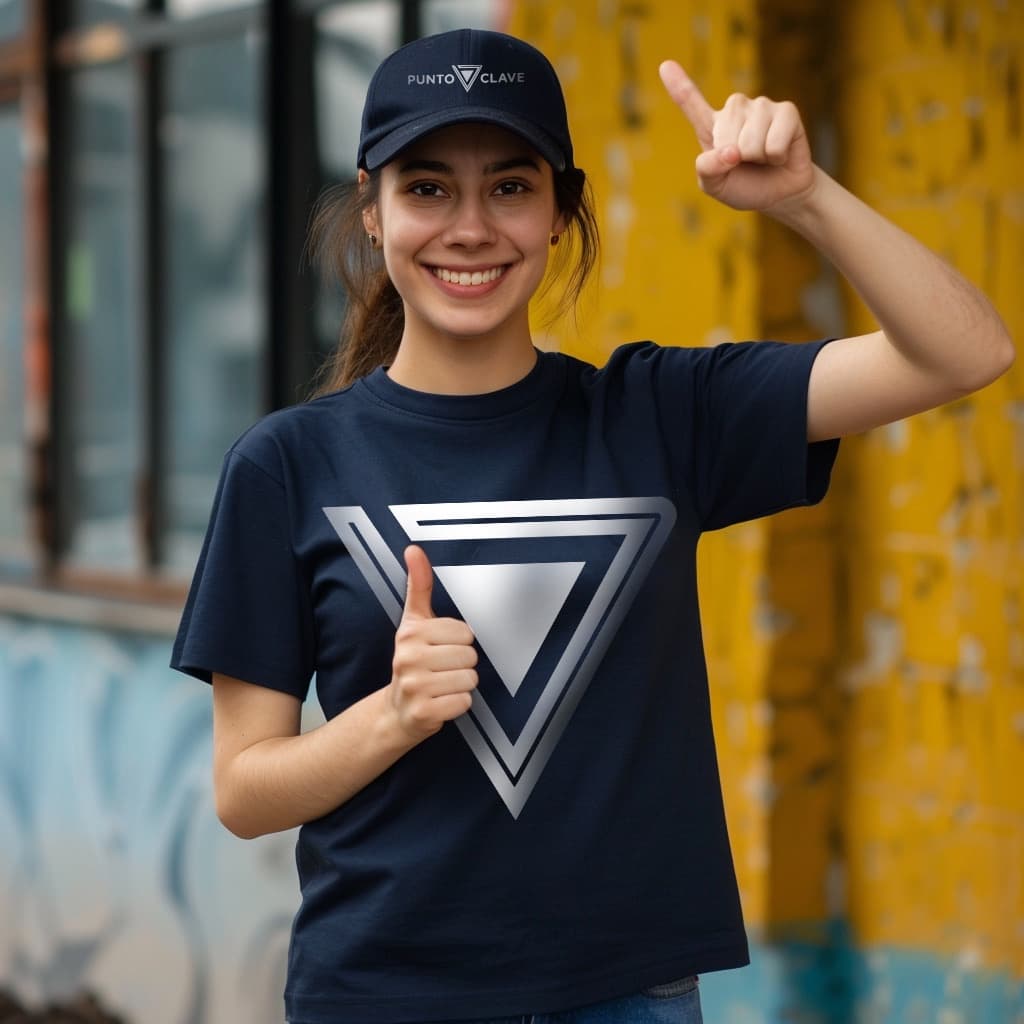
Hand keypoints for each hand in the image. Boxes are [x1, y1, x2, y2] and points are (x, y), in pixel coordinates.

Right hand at [388, 545, 477, 741]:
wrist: (397, 710)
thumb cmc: (412, 661)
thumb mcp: (414, 622)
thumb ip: (419, 585)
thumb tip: (414, 550)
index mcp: (410, 633)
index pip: (465, 632)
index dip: (460, 642)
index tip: (442, 648)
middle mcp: (408, 658)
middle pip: (470, 656)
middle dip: (463, 664)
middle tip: (443, 670)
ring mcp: (414, 687)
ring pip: (469, 679)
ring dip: (462, 685)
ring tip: (443, 685)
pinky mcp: (423, 713)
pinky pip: (464, 702)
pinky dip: (458, 705)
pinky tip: (441, 702)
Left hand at [658, 60, 815, 213]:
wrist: (778, 194)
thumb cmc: (744, 187)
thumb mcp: (715, 185)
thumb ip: (708, 169)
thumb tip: (729, 152)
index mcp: (712, 127)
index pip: (691, 103)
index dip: (679, 86)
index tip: (665, 66)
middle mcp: (735, 109)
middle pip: (725, 133)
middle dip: (736, 157)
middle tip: (746, 162)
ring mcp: (761, 106)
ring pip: (751, 139)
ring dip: (758, 158)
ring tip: (763, 158)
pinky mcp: (786, 111)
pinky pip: (775, 139)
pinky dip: (776, 155)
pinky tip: (780, 155)